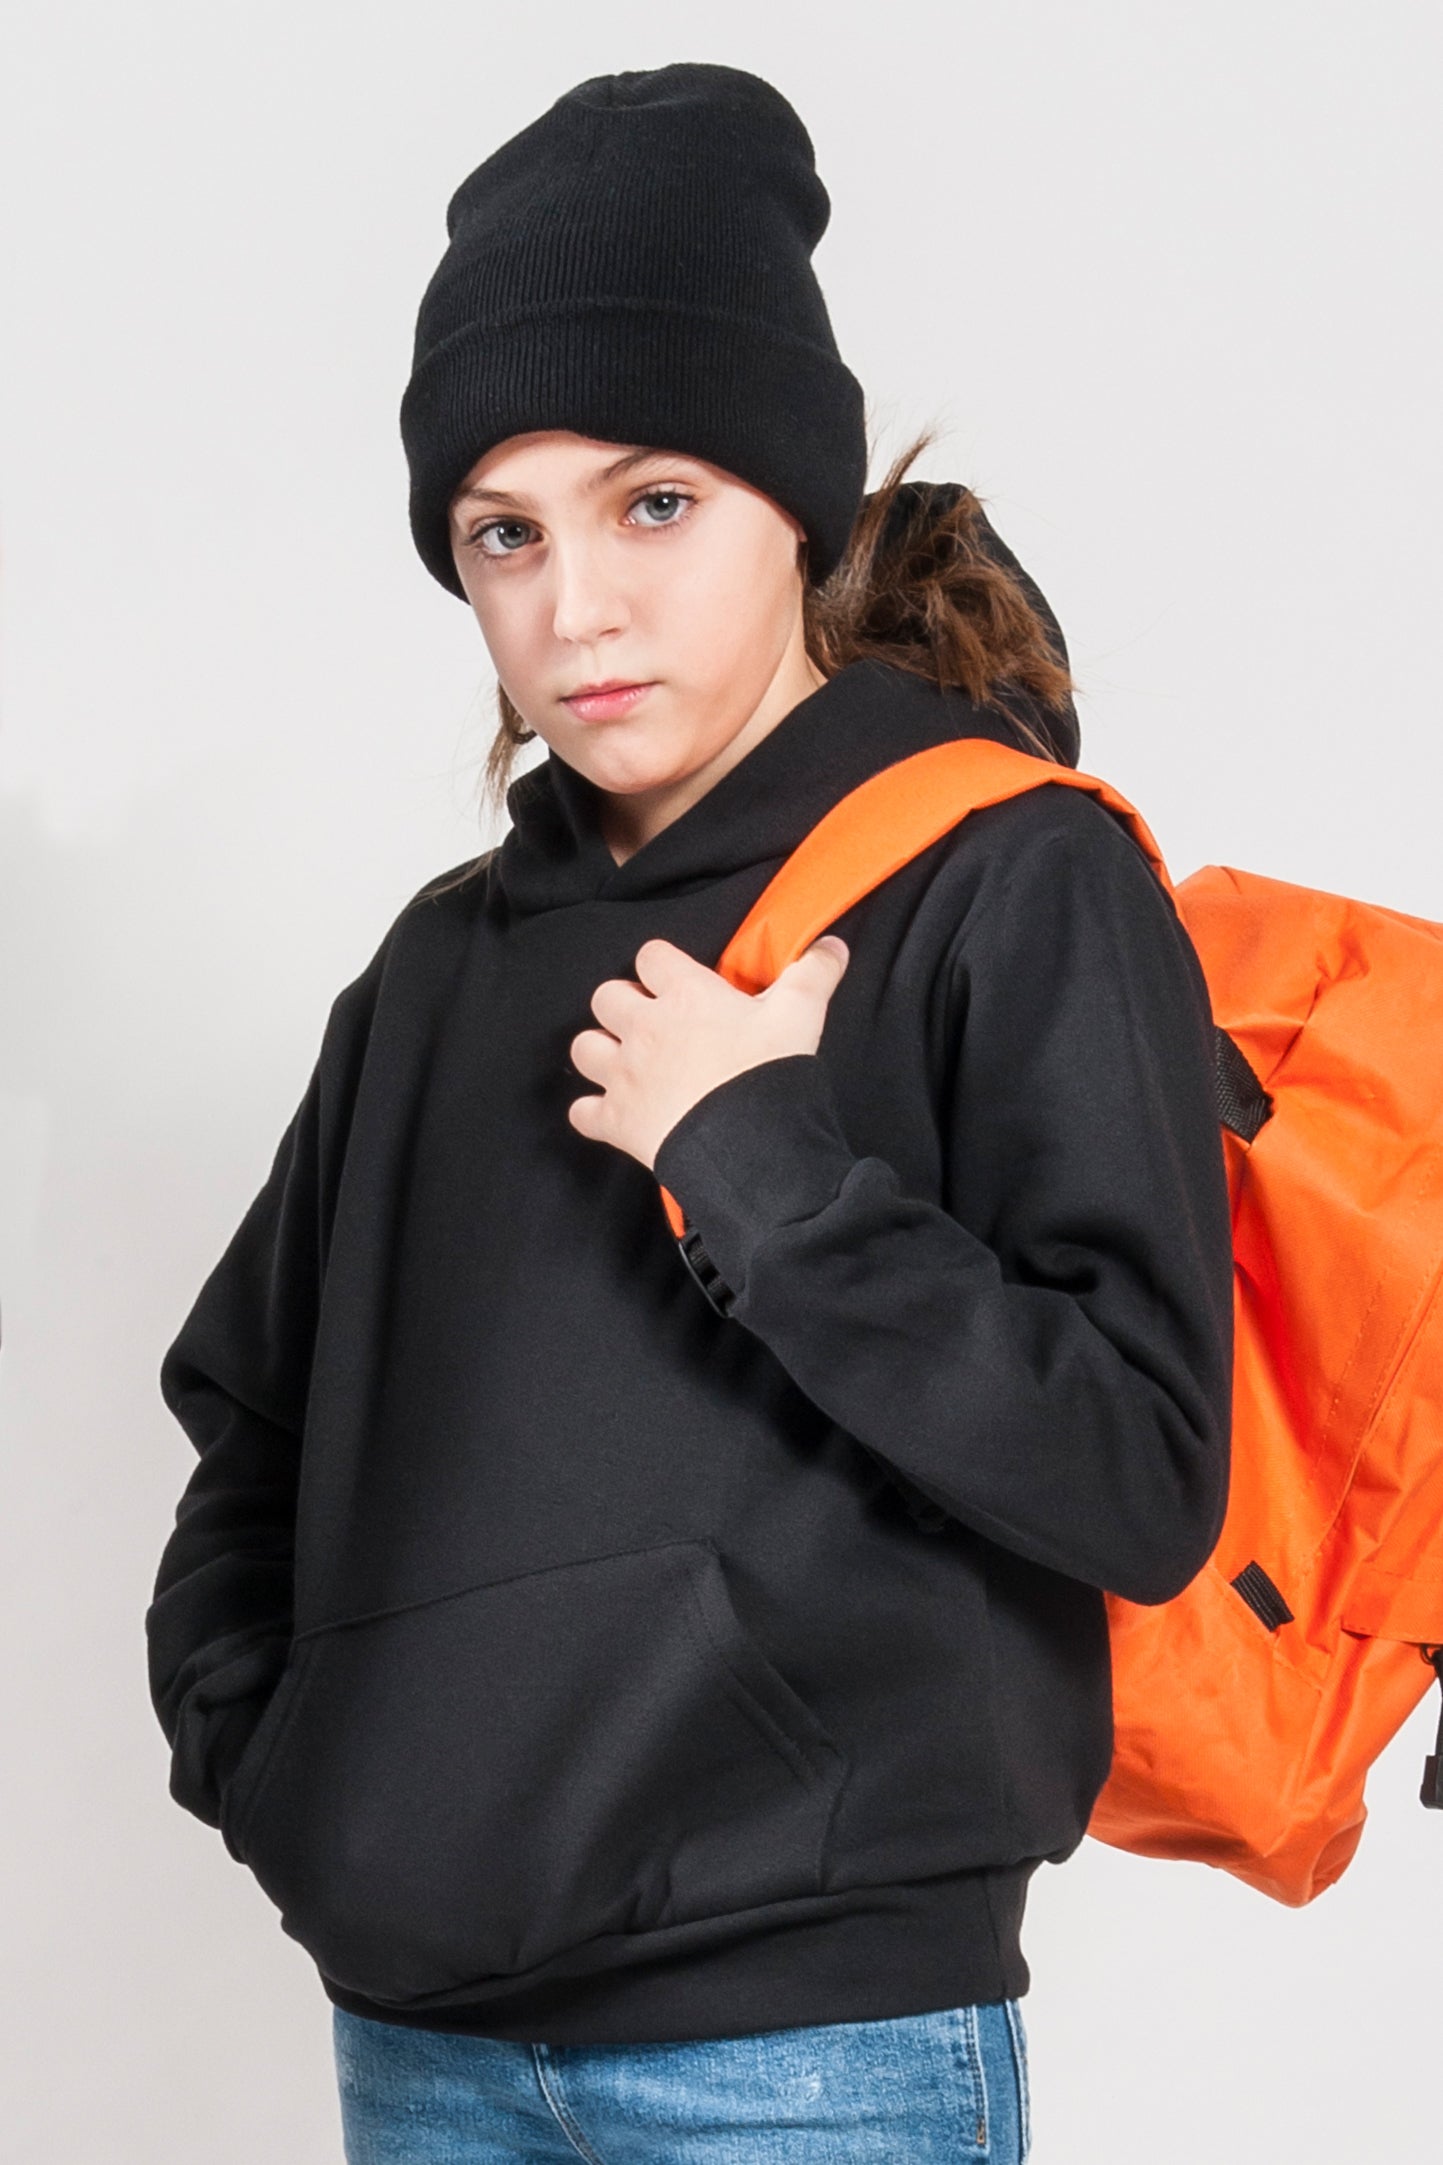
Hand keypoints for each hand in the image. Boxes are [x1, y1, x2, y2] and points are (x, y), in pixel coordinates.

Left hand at [567, 934, 850, 1170]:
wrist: (747, 1142)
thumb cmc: (769, 1071)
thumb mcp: (801, 1013)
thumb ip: (814, 973)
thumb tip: (833, 945)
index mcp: (684, 995)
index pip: (651, 955)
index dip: (661, 966)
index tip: (677, 981)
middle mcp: (644, 1028)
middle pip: (605, 996)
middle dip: (623, 1005)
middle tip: (652, 1023)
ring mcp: (624, 1075)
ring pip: (584, 1048)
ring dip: (601, 1053)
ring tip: (627, 1063)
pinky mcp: (616, 1120)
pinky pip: (583, 1112)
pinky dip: (594, 1113)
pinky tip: (616, 1114)